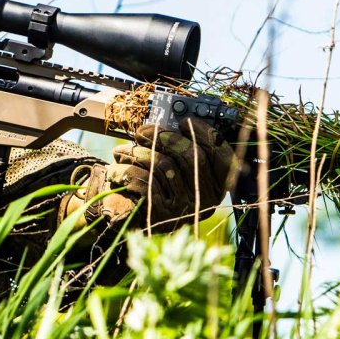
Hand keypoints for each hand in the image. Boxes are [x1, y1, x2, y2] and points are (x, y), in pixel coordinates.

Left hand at [61, 118, 234, 231]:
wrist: (127, 217)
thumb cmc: (152, 186)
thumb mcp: (171, 168)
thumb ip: (178, 149)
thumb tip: (170, 121)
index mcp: (214, 187)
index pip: (223, 158)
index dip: (205, 135)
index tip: (185, 121)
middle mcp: (204, 200)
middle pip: (191, 157)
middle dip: (163, 137)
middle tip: (143, 131)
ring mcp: (183, 209)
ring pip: (163, 166)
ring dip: (138, 153)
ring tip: (123, 151)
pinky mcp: (159, 215)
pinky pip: (143, 181)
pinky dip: (125, 170)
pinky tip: (117, 168)